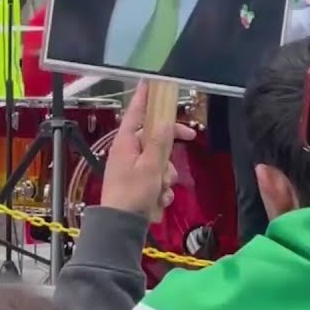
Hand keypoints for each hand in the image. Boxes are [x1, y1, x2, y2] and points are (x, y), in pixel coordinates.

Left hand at [100, 82, 196, 222]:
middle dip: (168, 154)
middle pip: (156, 139)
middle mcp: (128, 152)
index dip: (144, 97)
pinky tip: (158, 203)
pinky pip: (158, 181)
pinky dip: (161, 192)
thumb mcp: (150, 166)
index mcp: (125, 142)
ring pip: (161, 163)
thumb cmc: (133, 194)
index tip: (151, 81)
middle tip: (188, 143)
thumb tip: (163, 121)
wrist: (121, 228)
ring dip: (166, 178)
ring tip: (160, 192)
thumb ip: (159, 143)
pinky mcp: (139, 186)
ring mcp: (133, 170)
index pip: (136, 112)